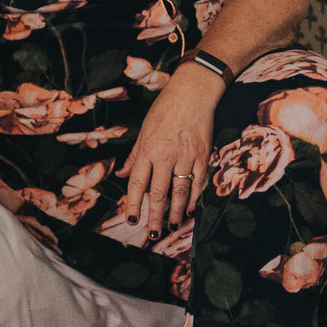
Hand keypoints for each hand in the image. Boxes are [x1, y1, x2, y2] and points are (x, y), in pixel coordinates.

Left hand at [121, 69, 220, 233]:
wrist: (194, 92)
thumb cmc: (166, 108)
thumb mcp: (144, 129)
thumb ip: (135, 155)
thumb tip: (124, 173)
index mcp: (148, 149)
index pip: (137, 183)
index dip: (133, 203)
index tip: (132, 219)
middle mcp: (166, 156)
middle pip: (158, 193)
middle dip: (154, 216)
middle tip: (152, 234)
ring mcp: (186, 157)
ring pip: (180, 192)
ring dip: (175, 212)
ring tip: (171, 226)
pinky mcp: (202, 156)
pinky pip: (198, 182)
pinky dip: (194, 197)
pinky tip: (189, 208)